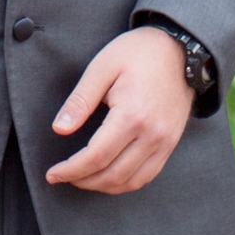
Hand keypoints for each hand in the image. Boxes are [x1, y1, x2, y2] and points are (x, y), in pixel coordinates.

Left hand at [46, 26, 194, 194]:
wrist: (181, 48)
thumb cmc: (139, 52)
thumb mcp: (103, 66)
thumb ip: (81, 100)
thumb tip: (59, 129)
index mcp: (132, 115)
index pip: (96, 157)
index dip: (70, 170)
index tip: (53, 173)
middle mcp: (153, 133)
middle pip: (112, 174)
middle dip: (82, 181)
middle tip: (62, 176)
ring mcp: (165, 140)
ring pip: (131, 181)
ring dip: (103, 186)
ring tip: (83, 178)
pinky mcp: (171, 142)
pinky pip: (148, 175)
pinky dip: (126, 182)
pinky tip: (109, 175)